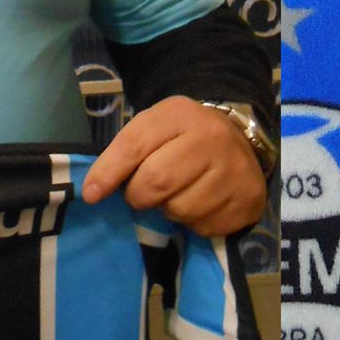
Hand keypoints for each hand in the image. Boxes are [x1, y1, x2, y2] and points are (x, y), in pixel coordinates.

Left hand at [80, 95, 266, 235]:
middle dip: (139, 195)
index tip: (92, 195)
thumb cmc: (184, 139)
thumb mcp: (154, 129)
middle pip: (156, 182)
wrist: (239, 144)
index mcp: (181, 114)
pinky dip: (194, 222)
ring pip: (180, 209)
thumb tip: (94, 192)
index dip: (108, 173)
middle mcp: (212, 138)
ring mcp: (234, 170)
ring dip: (169, 210)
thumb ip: (125, 153)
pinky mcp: (247, 200)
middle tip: (143, 193)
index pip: (135, 145)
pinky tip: (202, 203)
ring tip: (180, 193)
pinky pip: (203, 225)